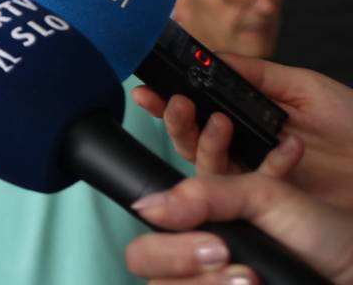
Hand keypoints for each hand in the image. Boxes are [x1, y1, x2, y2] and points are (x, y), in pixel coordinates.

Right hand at [124, 173, 352, 283]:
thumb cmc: (323, 236)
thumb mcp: (266, 195)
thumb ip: (204, 193)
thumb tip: (148, 205)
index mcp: (196, 230)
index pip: (146, 242)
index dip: (168, 246)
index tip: (213, 243)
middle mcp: (194, 267)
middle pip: (146, 271)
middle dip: (184, 265)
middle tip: (232, 263)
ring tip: (256, 283)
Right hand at [133, 57, 352, 207]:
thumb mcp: (302, 86)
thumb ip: (253, 73)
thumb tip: (208, 55)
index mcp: (247, 119)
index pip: (197, 110)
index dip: (169, 101)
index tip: (149, 89)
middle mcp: (245, 150)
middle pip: (190, 141)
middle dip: (173, 121)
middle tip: (175, 104)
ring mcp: (257, 179)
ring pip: (206, 166)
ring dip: (203, 142)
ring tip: (220, 122)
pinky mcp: (273, 204)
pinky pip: (245, 190)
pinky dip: (262, 167)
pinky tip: (284, 149)